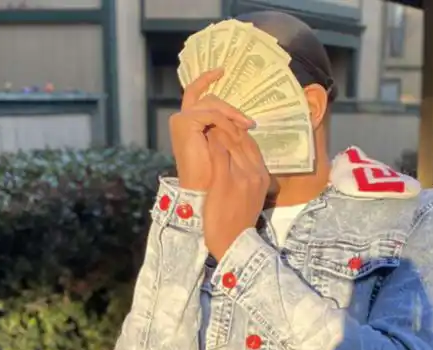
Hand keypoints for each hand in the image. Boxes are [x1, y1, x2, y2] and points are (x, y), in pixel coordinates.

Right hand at [169, 70, 253, 191]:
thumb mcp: (225, 149)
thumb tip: (245, 121)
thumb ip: (229, 132)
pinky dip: (225, 122)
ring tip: (247, 127)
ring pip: (211, 104)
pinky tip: (237, 132)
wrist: (203, 196)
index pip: (199, 94)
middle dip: (231, 108)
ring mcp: (182, 120)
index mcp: (191, 124)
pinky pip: (211, 115)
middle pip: (209, 99)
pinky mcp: (184, 123)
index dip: (207, 79)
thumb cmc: (214, 179)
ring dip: (232, 116)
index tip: (222, 71)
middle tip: (250, 123)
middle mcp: (183, 119)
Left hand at [203, 130, 269, 261]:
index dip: (238, 131)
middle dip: (227, 125)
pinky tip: (201, 136)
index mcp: (262, 176)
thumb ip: (250, 178)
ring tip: (206, 123)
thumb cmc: (239, 222)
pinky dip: (209, 139)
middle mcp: (255, 172)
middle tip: (212, 118)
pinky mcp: (224, 179)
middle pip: (242, 138)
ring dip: (217, 128)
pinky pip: (217, 150)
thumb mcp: (253, 197)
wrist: (233, 242)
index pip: (252, 144)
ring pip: (230, 139)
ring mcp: (240, 175)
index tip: (225, 127)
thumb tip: (240, 163)